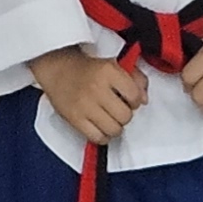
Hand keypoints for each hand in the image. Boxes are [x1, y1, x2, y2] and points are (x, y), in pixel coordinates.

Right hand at [29, 46, 147, 144]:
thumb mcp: (115, 64)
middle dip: (124, 114)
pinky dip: (103, 136)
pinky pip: (97, 138)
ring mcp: (84, 105)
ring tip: (109, 119)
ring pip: (113, 129)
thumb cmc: (88, 68)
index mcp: (108, 71)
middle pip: (125, 116)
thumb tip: (145, 100)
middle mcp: (97, 88)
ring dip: (115, 127)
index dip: (135, 100)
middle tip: (117, 109)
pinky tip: (100, 128)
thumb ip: (136, 78)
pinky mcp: (74, 118)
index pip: (134, 96)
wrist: (57, 68)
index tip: (128, 98)